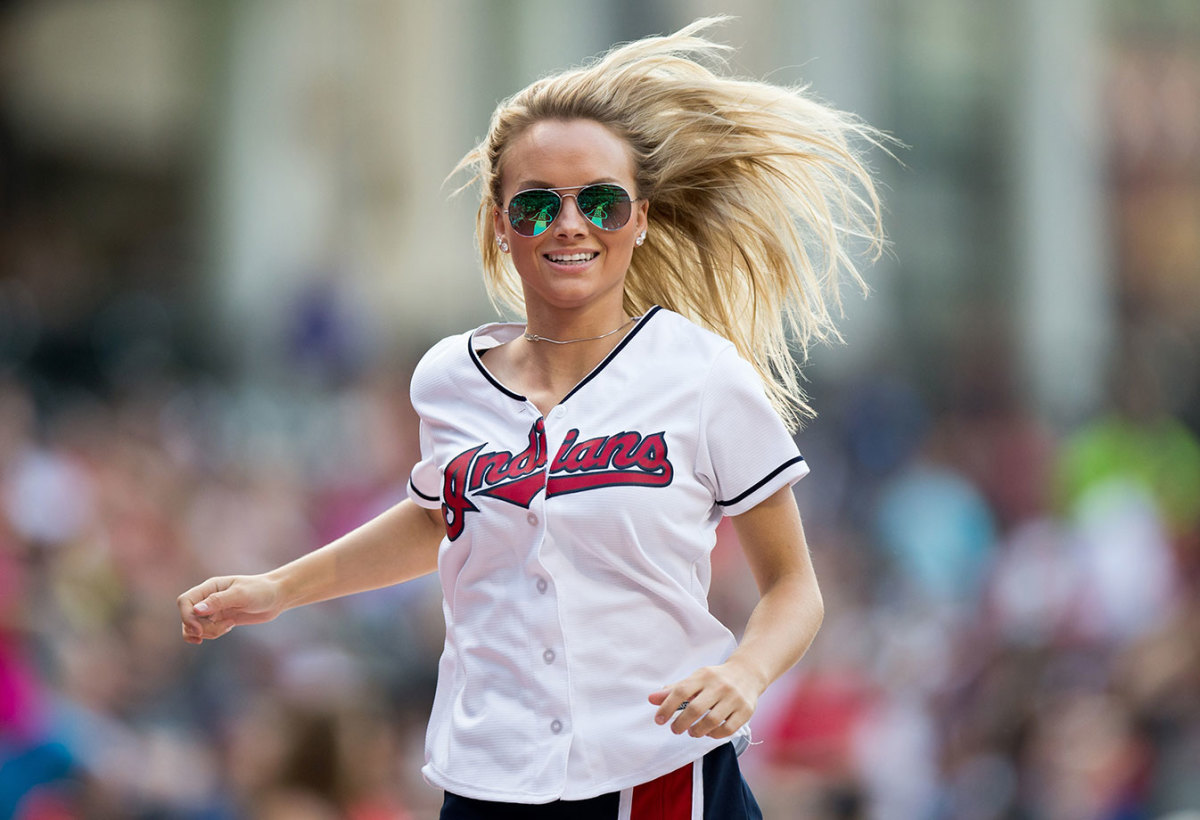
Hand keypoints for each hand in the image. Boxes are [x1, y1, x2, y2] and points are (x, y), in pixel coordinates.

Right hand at [177, 574, 282, 644]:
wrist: (277, 597)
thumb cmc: (261, 591)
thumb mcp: (241, 595)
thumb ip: (219, 601)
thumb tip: (196, 610)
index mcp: (210, 587)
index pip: (185, 601)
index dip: (187, 617)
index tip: (199, 630)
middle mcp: (208, 598)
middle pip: (189, 617)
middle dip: (202, 628)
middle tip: (225, 627)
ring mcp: (213, 609)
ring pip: (195, 627)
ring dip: (209, 632)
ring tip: (229, 625)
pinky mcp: (219, 619)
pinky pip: (206, 631)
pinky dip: (213, 633)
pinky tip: (229, 627)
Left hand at [648, 661, 762, 738]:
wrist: (748, 673)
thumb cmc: (715, 679)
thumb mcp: (695, 679)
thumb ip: (674, 690)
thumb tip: (651, 699)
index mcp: (704, 676)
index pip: (681, 691)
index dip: (667, 706)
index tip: (659, 720)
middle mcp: (720, 686)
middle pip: (696, 709)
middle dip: (681, 723)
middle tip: (674, 729)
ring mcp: (734, 699)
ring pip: (712, 721)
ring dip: (697, 731)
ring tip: (691, 732)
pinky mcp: (746, 711)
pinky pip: (728, 729)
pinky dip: (715, 734)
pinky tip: (708, 733)